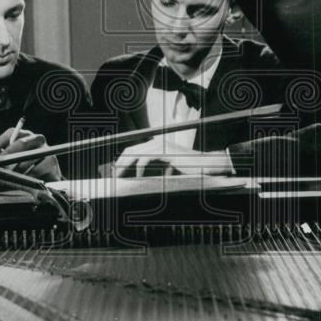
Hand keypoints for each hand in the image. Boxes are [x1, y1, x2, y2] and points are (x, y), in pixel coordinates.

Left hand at [0, 127, 61, 182]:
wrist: (44, 177)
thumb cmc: (24, 164)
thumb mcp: (8, 157)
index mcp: (25, 135)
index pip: (13, 132)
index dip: (1, 140)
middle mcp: (36, 139)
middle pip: (22, 142)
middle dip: (9, 154)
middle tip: (0, 163)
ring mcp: (45, 149)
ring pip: (29, 157)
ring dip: (17, 167)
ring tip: (8, 174)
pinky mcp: (51, 161)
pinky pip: (38, 167)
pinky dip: (28, 174)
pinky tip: (22, 179)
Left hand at [114, 138, 234, 178]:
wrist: (204, 165)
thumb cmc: (189, 167)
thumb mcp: (169, 166)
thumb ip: (157, 166)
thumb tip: (141, 175)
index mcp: (157, 145)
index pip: (134, 149)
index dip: (123, 159)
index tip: (117, 170)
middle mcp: (157, 143)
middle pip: (131, 150)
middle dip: (121, 162)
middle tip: (115, 174)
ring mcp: (162, 146)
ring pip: (136, 153)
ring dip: (126, 166)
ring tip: (122, 176)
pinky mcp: (166, 153)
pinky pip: (147, 159)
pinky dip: (140, 168)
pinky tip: (139, 177)